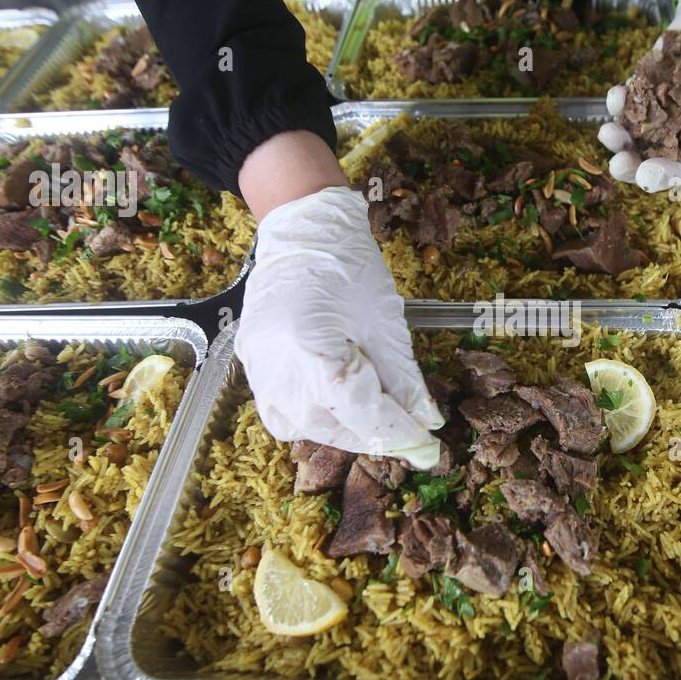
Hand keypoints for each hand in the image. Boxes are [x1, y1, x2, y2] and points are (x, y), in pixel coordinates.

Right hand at [234, 186, 444, 467]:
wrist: (303, 230)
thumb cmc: (349, 266)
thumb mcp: (387, 325)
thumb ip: (404, 382)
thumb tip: (425, 423)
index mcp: (312, 352)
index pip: (362, 415)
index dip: (399, 435)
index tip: (429, 449)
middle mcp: (277, 370)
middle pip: (334, 427)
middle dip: (375, 432)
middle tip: (408, 428)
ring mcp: (258, 370)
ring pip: (306, 427)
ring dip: (345, 428)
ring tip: (375, 411)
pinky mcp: (251, 365)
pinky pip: (283, 411)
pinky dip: (314, 416)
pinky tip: (337, 402)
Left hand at [598, 0, 680, 191]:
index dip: (665, 176)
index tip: (648, 174)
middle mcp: (677, 131)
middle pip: (650, 158)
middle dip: (631, 165)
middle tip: (618, 164)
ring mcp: (657, 110)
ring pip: (632, 134)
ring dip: (617, 137)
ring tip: (607, 133)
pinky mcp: (643, 87)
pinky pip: (627, 101)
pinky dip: (617, 102)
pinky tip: (616, 96)